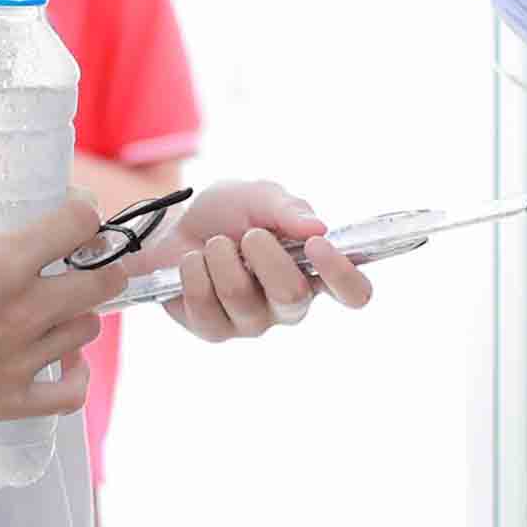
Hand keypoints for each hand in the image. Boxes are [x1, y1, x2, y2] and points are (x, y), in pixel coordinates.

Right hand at [0, 161, 158, 422]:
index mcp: (2, 265)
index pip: (80, 224)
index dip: (81, 210)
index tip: (70, 210)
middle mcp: (22, 313)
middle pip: (103, 280)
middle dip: (99, 261)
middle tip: (77, 257)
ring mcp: (17, 363)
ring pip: (89, 330)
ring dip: (81, 311)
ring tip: (59, 301)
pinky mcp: (5, 402)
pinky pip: (70, 395)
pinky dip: (75, 374)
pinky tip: (61, 357)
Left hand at [158, 179, 371, 342]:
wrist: (173, 227)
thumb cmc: (229, 214)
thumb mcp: (259, 196)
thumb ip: (288, 209)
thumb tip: (318, 227)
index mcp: (314, 272)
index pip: (353, 292)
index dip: (343, 275)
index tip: (317, 245)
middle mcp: (290, 304)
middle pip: (293, 296)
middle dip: (266, 255)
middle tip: (250, 234)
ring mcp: (252, 322)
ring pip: (241, 296)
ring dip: (221, 256)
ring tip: (215, 244)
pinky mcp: (214, 330)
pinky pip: (205, 304)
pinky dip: (194, 270)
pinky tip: (193, 261)